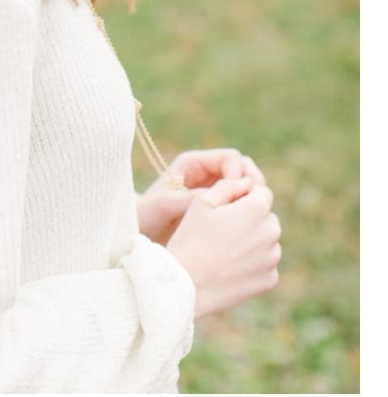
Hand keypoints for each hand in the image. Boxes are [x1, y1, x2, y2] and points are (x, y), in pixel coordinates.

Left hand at [138, 148, 267, 242]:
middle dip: (253, 184)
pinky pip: (243, 206)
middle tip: (256, 204)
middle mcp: (207, 174)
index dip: (239, 173)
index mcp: (193, 164)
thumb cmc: (146, 218)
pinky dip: (248, 214)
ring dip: (253, 200)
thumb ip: (190, 198)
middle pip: (244, 170)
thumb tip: (220, 195)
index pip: (230, 158)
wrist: (141, 237)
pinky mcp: (221, 209)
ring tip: (253, 217)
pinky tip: (247, 228)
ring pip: (247, 189)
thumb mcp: (163, 206)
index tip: (238, 193)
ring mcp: (216, 191)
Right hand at [166, 177, 281, 317]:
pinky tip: (228, 266)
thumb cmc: (190, 239)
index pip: (261, 193)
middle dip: (249, 220)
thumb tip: (246, 182)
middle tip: (220, 231)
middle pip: (265, 218)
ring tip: (222, 251)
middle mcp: (272, 231)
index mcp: (256, 208)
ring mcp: (272, 257)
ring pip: (266, 242)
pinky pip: (264, 265)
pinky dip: (251, 264)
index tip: (224, 209)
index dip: (242, 198)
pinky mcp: (270, 278)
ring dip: (251, 242)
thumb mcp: (200, 203)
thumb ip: (227, 186)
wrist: (187, 283)